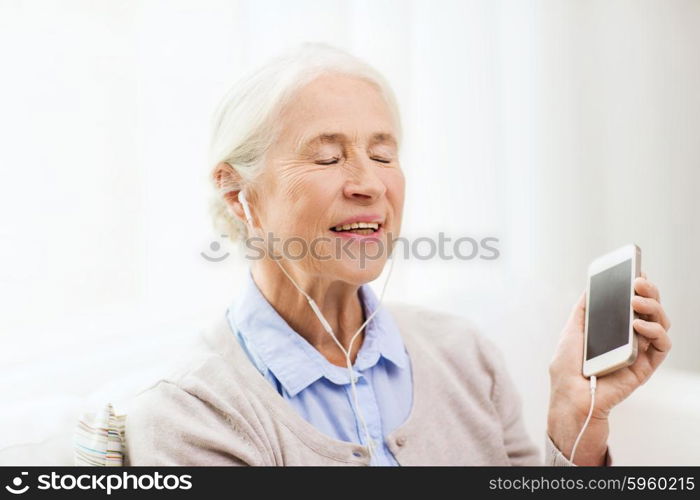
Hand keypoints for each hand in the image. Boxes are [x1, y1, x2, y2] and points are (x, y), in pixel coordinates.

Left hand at [547, 272, 671, 464]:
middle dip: (648, 292)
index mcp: (611, 328)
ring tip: (637, 302)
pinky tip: (639, 325)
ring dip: (653, 308)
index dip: (637, 287)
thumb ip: (583, 311)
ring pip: (660, 324)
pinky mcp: (645, 368)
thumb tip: (591, 288)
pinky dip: (656, 332)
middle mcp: (628, 338)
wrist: (570, 399)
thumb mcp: (571, 332)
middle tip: (639, 282)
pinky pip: (662, 346)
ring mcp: (638, 352)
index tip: (637, 270)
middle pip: (649, 310)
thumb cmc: (566, 370)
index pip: (631, 303)